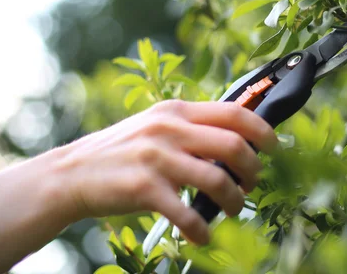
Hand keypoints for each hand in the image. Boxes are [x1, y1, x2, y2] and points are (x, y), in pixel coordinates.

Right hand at [54, 100, 277, 243]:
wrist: (72, 174)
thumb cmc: (122, 152)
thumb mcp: (156, 127)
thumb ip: (191, 128)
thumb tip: (237, 141)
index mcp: (176, 110)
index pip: (233, 112)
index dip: (262, 129)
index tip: (274, 147)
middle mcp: (169, 128)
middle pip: (233, 145)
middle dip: (253, 169)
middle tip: (252, 184)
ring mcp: (156, 157)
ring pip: (217, 180)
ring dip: (235, 201)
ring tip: (234, 210)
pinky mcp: (144, 188)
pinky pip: (187, 213)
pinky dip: (202, 230)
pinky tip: (202, 236)